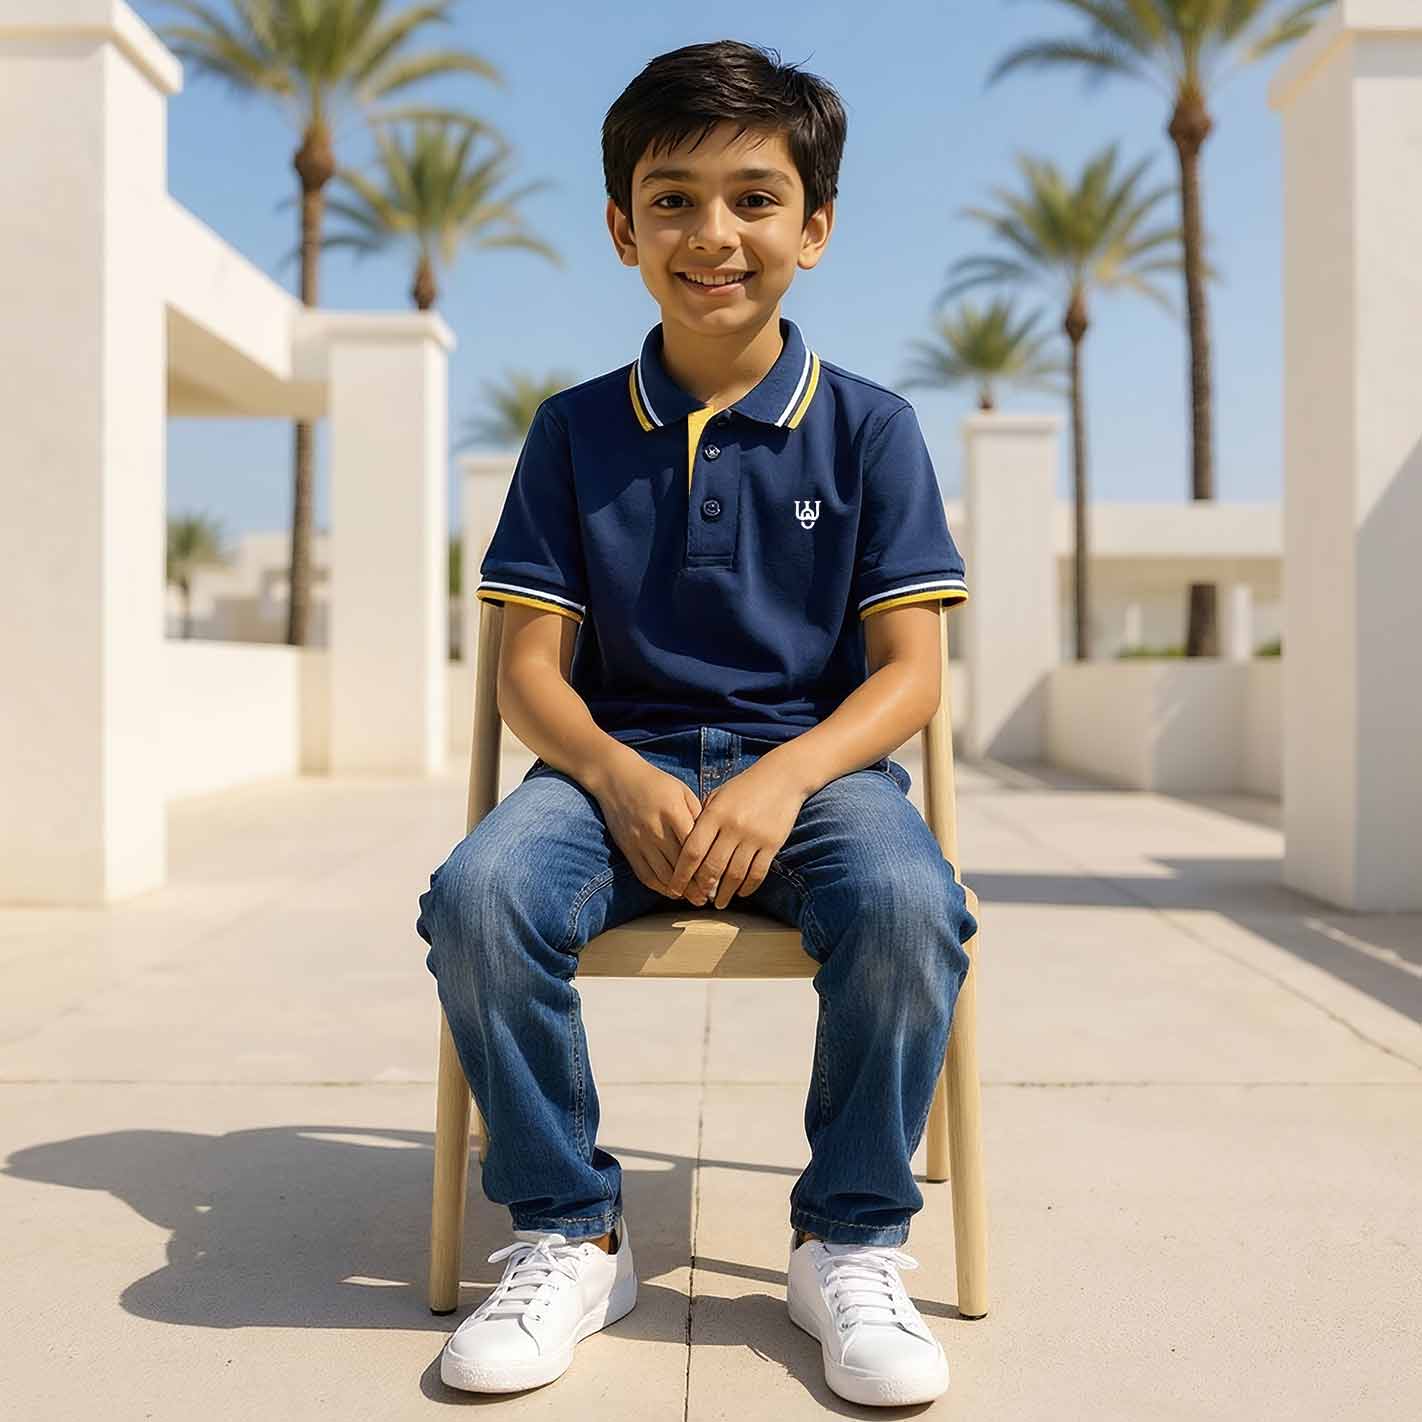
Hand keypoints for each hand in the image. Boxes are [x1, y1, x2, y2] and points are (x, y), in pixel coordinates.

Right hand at [593, 755, 703, 898]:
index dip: (706, 866)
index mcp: (673, 812)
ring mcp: (640, 841)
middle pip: (679, 865)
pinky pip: (644, 874)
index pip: (693, 847)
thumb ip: (697, 815)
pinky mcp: (628, 848)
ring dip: (679, 890)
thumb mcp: (682, 791)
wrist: (617, 778)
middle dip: (696, 884)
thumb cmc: (655, 783)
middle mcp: (656, 829)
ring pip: (663, 875)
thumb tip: (713, 842)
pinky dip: (659, 887)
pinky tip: (672, 892)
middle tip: (710, 896)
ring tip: (693, 898)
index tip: (718, 878)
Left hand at [668, 758, 805, 908]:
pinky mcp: (773, 844)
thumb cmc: (745, 787)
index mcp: (715, 814)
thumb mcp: (718, 797)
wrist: (783, 777)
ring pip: (735, 875)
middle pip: (712, 867)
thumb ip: (703, 820)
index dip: (682, 874)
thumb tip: (689, 850)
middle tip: (696, 899)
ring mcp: (754, 837)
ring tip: (719, 903)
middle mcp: (733, 827)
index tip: (675, 888)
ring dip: (725, 893)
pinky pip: (758, 873)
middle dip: (702, 888)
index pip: (693, 850)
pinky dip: (748, 887)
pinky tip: (741, 892)